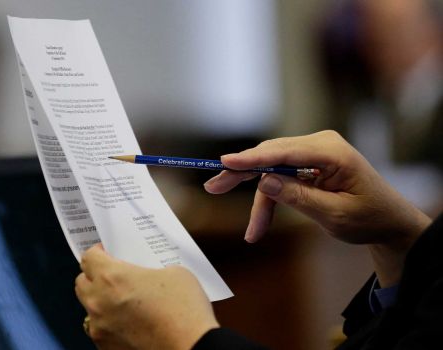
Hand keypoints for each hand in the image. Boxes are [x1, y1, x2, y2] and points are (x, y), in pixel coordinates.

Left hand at [75, 244, 218, 349]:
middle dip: (94, 276)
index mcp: (112, 277)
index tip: (109, 253)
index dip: (98, 252)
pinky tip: (130, 323)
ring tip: (121, 301)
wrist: (192, 347)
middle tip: (113, 276)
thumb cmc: (184, 306)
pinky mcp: (106, 348)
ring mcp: (100, 328)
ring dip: (100, 301)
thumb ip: (151, 270)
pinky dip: (109, 323)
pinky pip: (99, 329)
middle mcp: (98, 302)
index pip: (88, 258)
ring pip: (88, 308)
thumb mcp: (173, 272)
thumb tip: (146, 278)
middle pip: (81, 282)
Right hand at [204, 130, 430, 285]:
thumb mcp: (334, 214)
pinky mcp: (308, 164)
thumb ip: (299, 196)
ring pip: (271, 170)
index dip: (251, 158)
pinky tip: (261, 225)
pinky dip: (270, 200)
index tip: (224, 162)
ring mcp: (313, 153)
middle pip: (270, 156)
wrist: (388, 222)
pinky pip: (280, 177)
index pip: (283, 151)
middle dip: (242, 175)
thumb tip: (264, 181)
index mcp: (332, 152)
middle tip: (214, 187)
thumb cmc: (369, 218)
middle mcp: (320, 145)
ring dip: (259, 200)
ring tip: (253, 231)